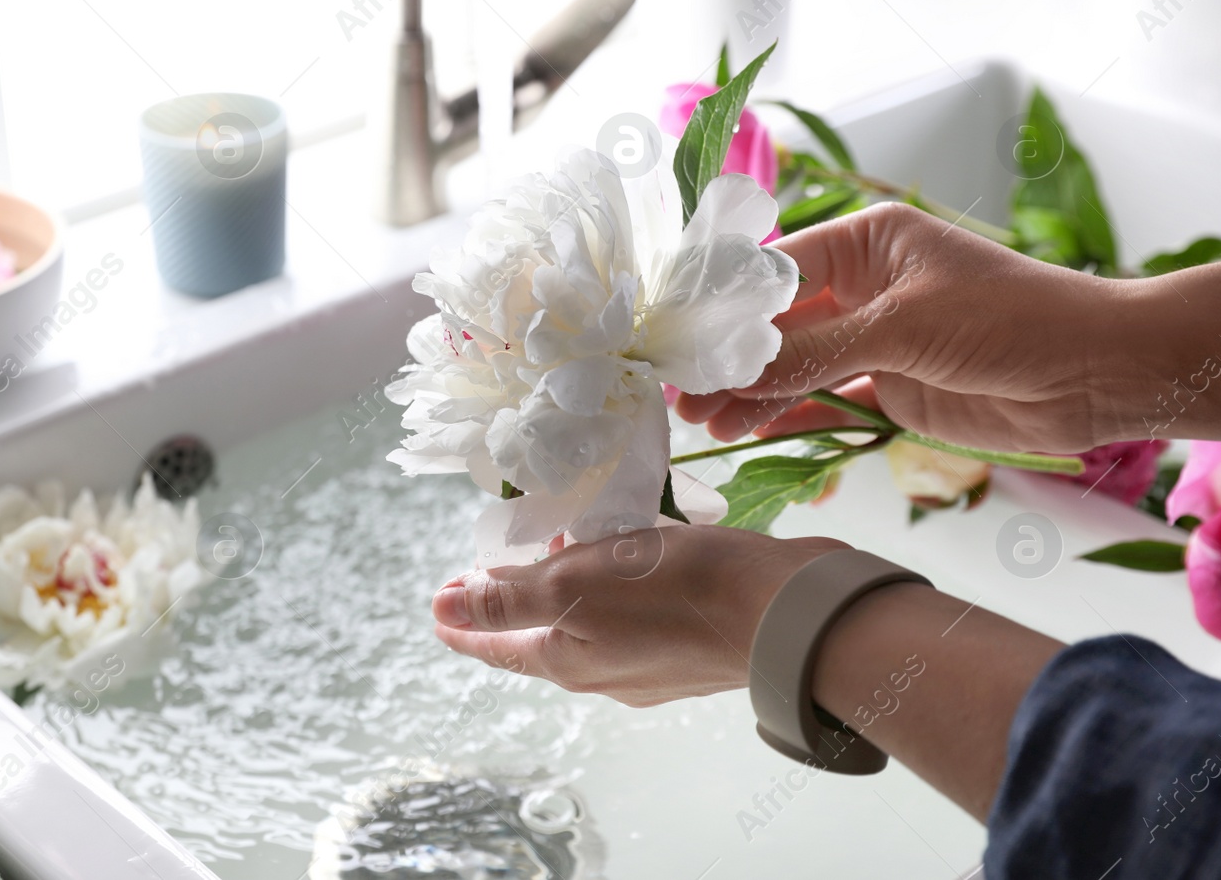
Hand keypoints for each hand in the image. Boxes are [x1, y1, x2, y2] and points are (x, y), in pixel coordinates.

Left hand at [433, 522, 1063, 820]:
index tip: (437, 609)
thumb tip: (442, 607)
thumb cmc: (678, 595)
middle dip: (514, 606)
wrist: (784, 610)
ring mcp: (653, 662)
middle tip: (492, 573)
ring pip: (591, 624)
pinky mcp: (693, 639)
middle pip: (543, 638)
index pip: (499, 644)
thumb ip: (509, 599)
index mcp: (570, 661)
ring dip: (568, 591)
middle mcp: (607, 672)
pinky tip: (628, 553)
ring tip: (559, 547)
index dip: (465, 625)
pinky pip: (635, 612)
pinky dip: (616, 584)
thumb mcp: (574, 588)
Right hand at [677, 202, 1213, 452]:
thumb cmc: (1010, 320)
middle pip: (777, 323)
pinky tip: (747, 429)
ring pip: (794, 366)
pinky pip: (823, 399)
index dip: (725, 308)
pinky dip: (786, 414)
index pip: (775, 270)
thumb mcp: (903, 326)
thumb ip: (815, 351)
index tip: (679, 341)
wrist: (1096, 375)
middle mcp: (865, 286)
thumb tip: (735, 374)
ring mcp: (876, 339)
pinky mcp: (891, 388)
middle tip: (683, 394)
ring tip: (706, 422)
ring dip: (750, 393)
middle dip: (731, 358)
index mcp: (867, 242)